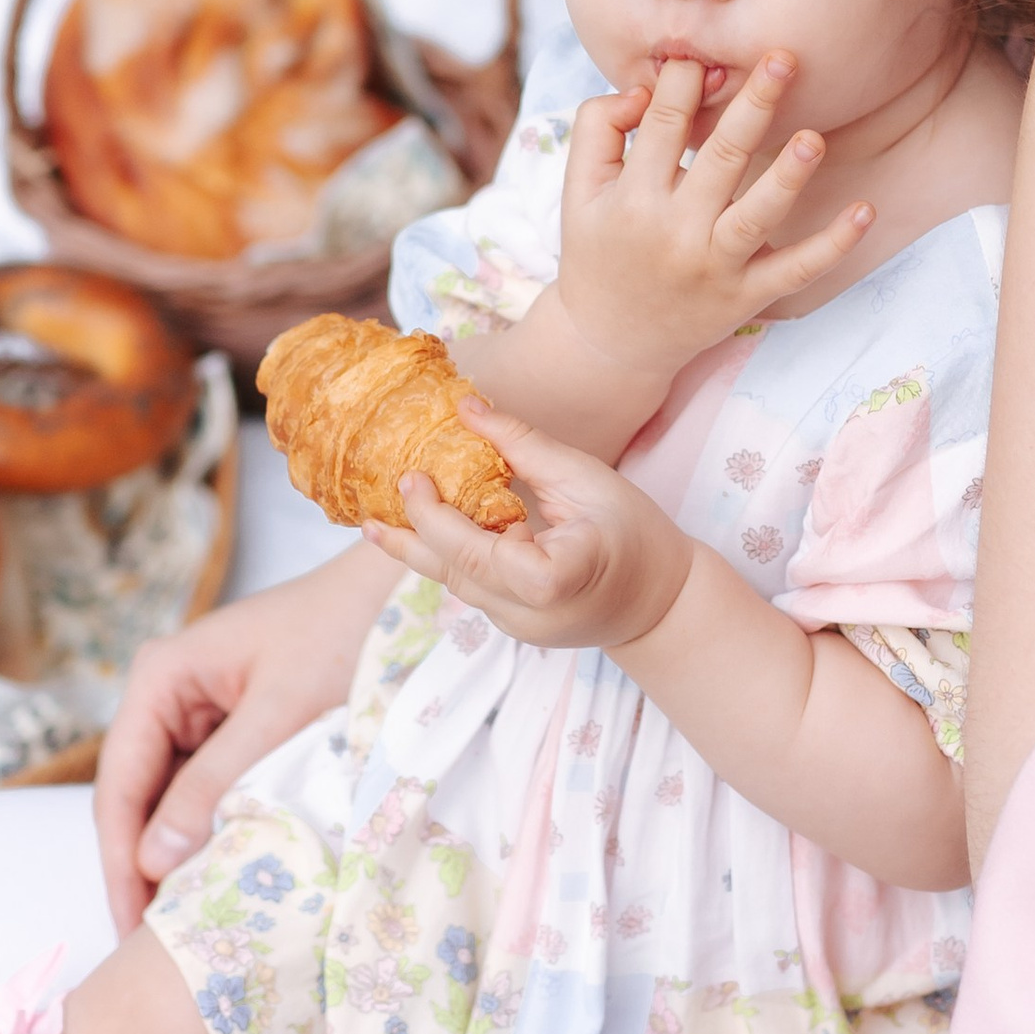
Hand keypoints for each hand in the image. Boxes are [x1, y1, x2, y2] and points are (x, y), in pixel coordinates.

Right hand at [93, 548, 383, 935]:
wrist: (396, 593)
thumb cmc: (342, 633)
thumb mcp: (280, 714)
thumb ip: (216, 783)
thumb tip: (152, 860)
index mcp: (160, 677)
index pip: (120, 785)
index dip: (120, 861)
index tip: (129, 925)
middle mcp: (166, 695)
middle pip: (135, 799)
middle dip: (140, 869)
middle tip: (150, 945)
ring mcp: (197, 713)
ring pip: (168, 802)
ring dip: (174, 857)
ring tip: (182, 926)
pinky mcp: (231, 729)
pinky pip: (206, 792)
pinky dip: (210, 834)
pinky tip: (219, 879)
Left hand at [363, 402, 694, 658]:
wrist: (661, 603)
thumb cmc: (636, 533)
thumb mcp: (587, 478)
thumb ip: (524, 445)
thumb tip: (468, 406)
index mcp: (553, 577)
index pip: (480, 554)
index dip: (438, 521)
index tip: (414, 479)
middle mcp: (528, 612)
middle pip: (455, 573)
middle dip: (410, 534)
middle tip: (381, 498)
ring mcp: (518, 627)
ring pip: (455, 585)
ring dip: (414, 551)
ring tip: (373, 525)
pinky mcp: (514, 627)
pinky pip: (470, 588)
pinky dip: (444, 559)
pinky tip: (418, 536)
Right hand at [550, 53, 872, 393]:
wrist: (609, 343)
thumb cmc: (598, 249)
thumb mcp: (578, 189)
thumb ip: (598, 126)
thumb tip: (643, 88)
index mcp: (633, 197)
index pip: (663, 123)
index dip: (686, 82)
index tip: (708, 57)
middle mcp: (676, 230)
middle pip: (719, 157)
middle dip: (752, 106)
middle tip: (783, 59)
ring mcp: (716, 266)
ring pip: (757, 215)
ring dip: (788, 176)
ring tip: (812, 138)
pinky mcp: (746, 296)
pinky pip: (795, 270)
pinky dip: (833, 245)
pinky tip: (864, 211)